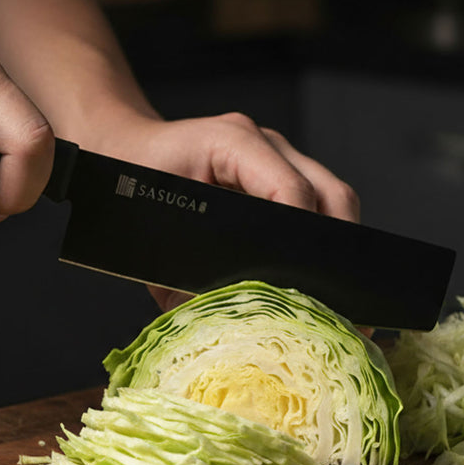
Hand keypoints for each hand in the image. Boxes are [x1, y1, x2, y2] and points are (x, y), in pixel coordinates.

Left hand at [91, 113, 359, 311]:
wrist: (120, 150)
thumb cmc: (128, 189)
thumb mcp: (147, 239)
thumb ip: (183, 280)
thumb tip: (223, 320)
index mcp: (230, 144)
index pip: (291, 190)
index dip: (305, 242)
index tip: (312, 287)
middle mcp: (262, 144)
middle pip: (329, 193)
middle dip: (339, 249)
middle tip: (343, 304)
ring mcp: (276, 154)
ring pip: (334, 196)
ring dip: (339, 243)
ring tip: (340, 294)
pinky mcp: (280, 170)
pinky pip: (319, 200)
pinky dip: (325, 235)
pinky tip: (322, 273)